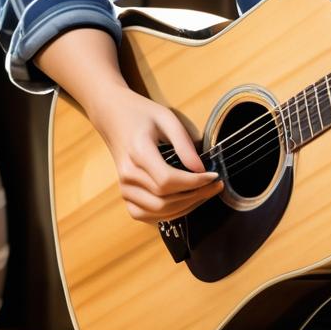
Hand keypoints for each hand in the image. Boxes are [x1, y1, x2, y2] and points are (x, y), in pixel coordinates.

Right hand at [89, 87, 223, 223]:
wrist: (114, 116)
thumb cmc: (142, 114)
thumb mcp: (167, 118)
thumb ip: (184, 143)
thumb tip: (201, 169)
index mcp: (138, 153)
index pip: (167, 180)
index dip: (193, 183)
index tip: (214, 175)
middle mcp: (127, 175)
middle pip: (165, 199)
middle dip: (196, 196)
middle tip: (216, 185)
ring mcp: (124, 188)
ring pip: (158, 212)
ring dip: (186, 207)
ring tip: (206, 193)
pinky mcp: (126, 196)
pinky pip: (148, 215)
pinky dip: (170, 214)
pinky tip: (186, 201)